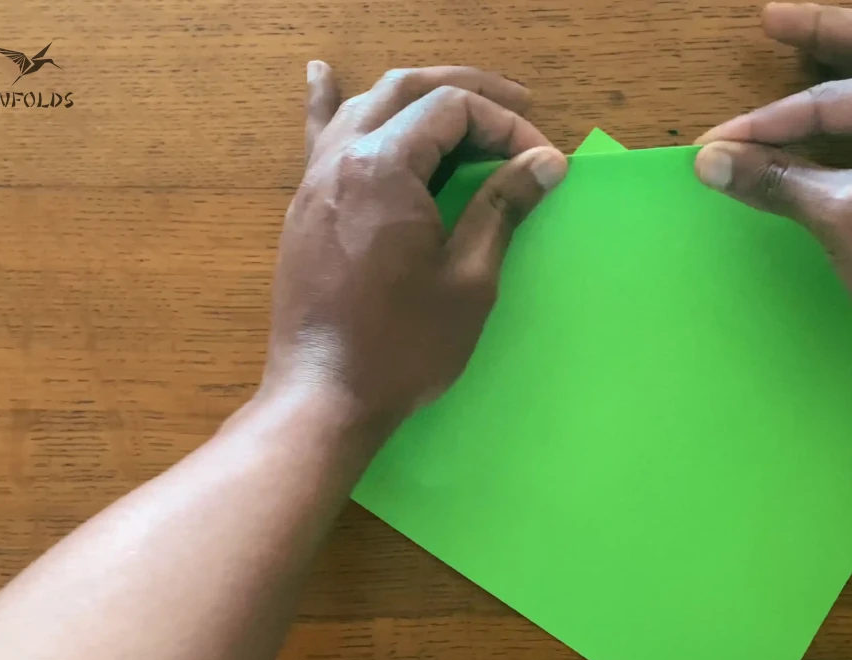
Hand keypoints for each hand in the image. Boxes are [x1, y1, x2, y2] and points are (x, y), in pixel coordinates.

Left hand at [260, 63, 567, 426]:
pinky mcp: (305, 206)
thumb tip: (545, 162)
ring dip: (418, 94)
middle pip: (408, 89)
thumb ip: (502, 207)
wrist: (325, 396)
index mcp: (383, 168)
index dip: (505, 124)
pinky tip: (322, 71)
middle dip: (468, 90)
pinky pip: (321, 135)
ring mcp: (315, 179)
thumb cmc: (403, 345)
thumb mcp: (469, 278)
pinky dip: (332, 101)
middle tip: (520, 107)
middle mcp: (342, 157)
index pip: (452, 109)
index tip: (541, 162)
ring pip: (366, 104)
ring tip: (462, 101)